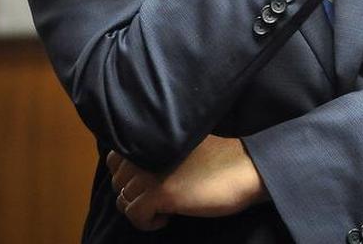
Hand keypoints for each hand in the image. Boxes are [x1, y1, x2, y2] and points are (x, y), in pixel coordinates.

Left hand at [106, 135, 265, 230]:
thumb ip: (160, 154)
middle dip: (133, 194)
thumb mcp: (185, 151)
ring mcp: (151, 172)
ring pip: (124, 199)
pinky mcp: (160, 192)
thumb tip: (136, 172)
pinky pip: (135, 215)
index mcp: (155, 139)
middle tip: (156, 199)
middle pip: (117, 181)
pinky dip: (147, 222)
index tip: (146, 183)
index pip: (116, 158)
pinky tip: (168, 218)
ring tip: (163, 208)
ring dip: (140, 209)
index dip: (127, 175)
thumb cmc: (222, 160)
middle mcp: (148, 152)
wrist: (246, 169)